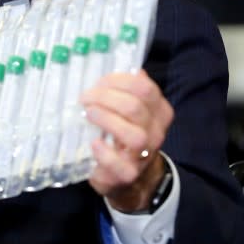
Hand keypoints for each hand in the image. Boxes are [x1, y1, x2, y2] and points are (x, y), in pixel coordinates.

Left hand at [80, 69, 173, 211]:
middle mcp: (156, 132)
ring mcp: (144, 155)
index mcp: (158, 111)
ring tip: (88, 114)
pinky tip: (93, 143)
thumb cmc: (122, 134)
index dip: (118, 81)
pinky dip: (104, 153)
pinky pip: (119, 164)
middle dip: (106, 98)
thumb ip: (129, 89)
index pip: (144, 88)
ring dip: (107, 120)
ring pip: (134, 134)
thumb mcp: (129, 110)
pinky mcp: (128, 174)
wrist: (129, 176)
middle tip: (85, 98)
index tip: (98, 82)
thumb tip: (129, 67)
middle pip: (135, 108)